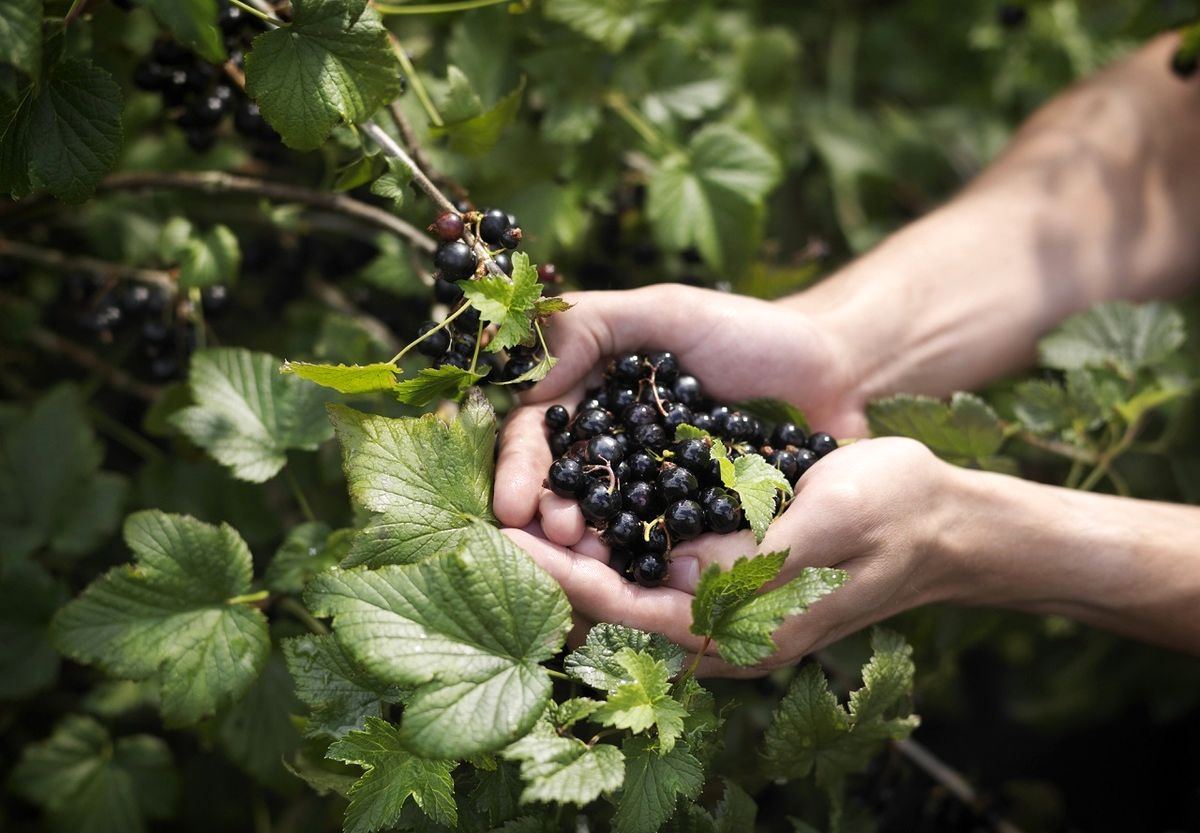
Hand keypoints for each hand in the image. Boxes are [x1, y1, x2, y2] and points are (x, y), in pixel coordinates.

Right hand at [493, 283, 865, 543]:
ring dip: (587, 550)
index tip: (514, 504)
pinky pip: (662, 550)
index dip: (522, 469)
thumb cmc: (751, 333)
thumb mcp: (667, 311)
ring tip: (584, 561)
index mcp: (591, 399)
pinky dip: (643, 564)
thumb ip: (591, 325)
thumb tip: (526, 378)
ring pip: (605, 526)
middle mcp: (613, 451)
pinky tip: (636, 579)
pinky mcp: (695, 527)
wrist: (837, 372)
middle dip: (549, 516)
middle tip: (558, 537)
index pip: (536, 436)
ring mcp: (653, 493)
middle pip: (562, 490)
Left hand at [504, 438, 959, 675]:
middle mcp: (720, 628)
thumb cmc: (892, 515)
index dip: (563, 579)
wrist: (941, 516)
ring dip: (575, 549)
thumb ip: (747, 560)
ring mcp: (722, 601)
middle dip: (553, 568)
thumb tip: (667, 574)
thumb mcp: (822, 528)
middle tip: (494, 520)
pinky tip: (581, 495)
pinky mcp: (726, 570)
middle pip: (613, 608)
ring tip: (521, 506)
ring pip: (626, 584)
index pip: (627, 615)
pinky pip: (653, 561)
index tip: (509, 542)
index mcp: (740, 632)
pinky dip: (612, 535)